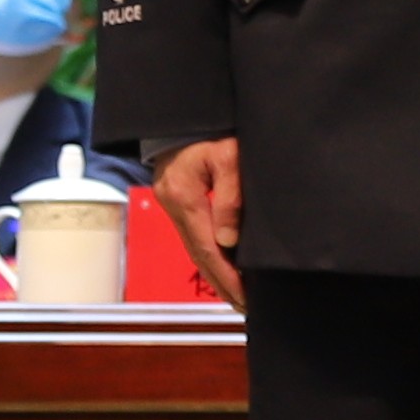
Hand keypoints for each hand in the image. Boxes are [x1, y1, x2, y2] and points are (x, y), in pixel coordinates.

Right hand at [151, 138, 249, 307]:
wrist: (185, 112)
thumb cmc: (211, 130)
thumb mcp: (227, 156)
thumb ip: (230, 196)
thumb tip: (229, 241)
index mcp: (184, 198)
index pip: (207, 248)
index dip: (226, 277)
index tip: (245, 298)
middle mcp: (175, 206)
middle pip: (198, 255)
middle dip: (222, 284)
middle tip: (245, 308)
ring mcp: (174, 205)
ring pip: (195, 249)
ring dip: (215, 274)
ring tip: (238, 298)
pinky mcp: (179, 201)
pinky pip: (195, 236)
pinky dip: (210, 257)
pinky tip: (224, 268)